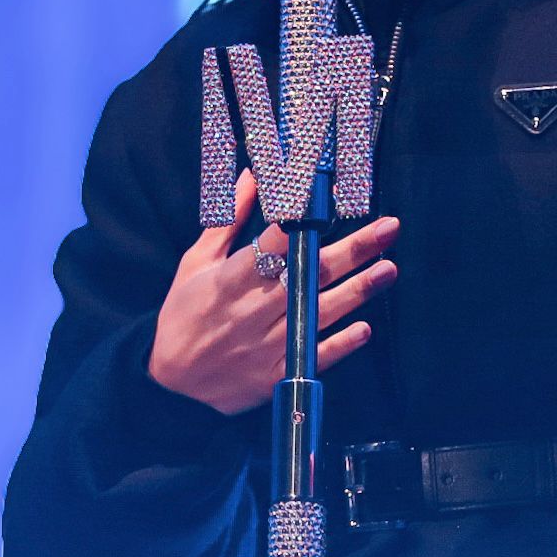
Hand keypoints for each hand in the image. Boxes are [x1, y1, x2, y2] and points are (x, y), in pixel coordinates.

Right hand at [147, 168, 400, 415]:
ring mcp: (266, 346)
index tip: (331, 201)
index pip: (272, 246)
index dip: (301, 224)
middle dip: (351, 250)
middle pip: (308, 276)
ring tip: (388, 269)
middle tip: (388, 229)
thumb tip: (254, 175)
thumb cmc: (185, 311)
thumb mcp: (197, 261)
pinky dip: (340, 345)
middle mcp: (252, 311)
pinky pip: (312, 358)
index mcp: (230, 280)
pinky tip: (365, 328)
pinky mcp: (274, 376)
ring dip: (357, 292)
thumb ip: (229, 219)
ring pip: (318, 314)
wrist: (168, 381)